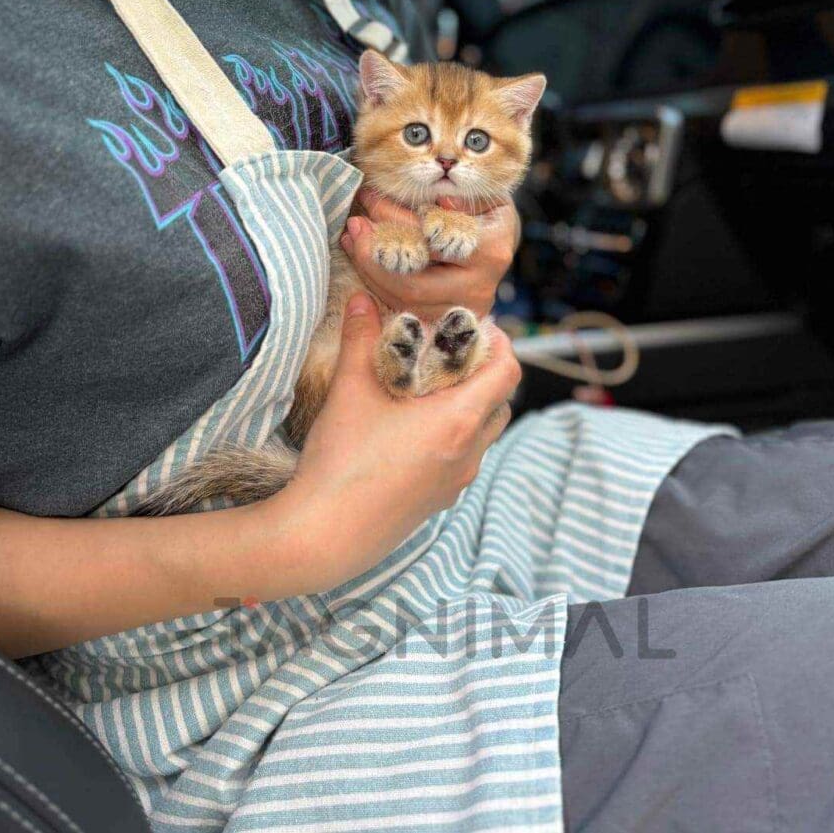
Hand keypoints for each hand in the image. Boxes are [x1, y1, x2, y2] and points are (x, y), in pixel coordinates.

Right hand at [270, 294, 519, 593]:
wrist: (325, 534)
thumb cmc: (342, 460)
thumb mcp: (350, 390)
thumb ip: (360, 339)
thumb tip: (361, 299)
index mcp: (459, 420)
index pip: (508, 372)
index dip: (499, 343)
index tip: (475, 327)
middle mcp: (469, 452)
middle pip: (501, 401)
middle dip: (485, 372)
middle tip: (451, 352)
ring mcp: (458, 480)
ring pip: (484, 433)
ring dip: (472, 405)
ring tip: (433, 387)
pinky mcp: (441, 500)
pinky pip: (465, 458)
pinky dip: (456, 434)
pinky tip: (414, 427)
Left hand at [340, 189, 518, 320]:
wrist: (499, 246)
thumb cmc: (486, 214)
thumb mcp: (485, 195)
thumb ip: (464, 195)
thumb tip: (441, 200)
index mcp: (490, 252)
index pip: (431, 238)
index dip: (394, 220)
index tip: (368, 198)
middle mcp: (478, 289)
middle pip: (413, 284)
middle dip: (374, 257)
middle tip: (354, 226)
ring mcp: (461, 310)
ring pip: (404, 300)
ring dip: (370, 270)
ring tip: (352, 239)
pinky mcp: (446, 320)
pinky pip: (403, 307)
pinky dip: (378, 282)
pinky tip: (362, 258)